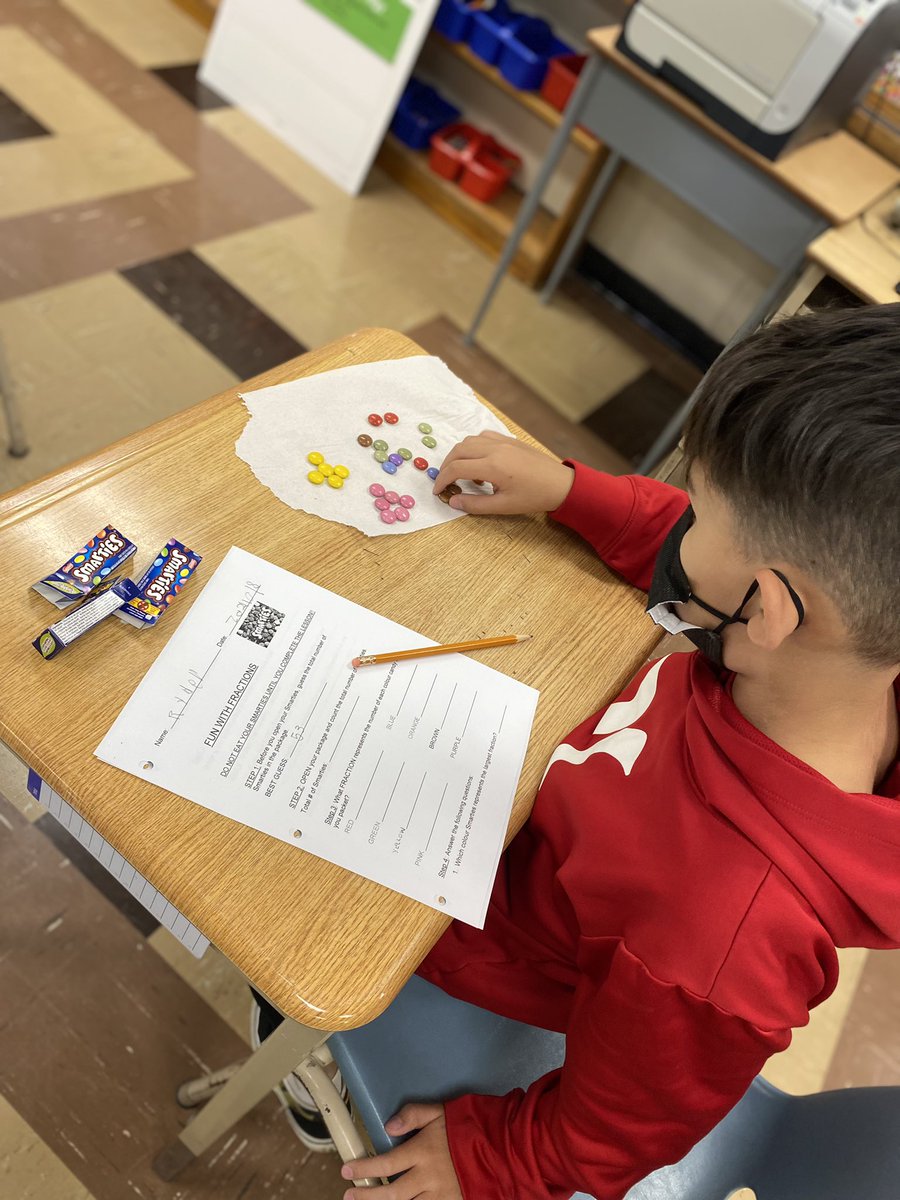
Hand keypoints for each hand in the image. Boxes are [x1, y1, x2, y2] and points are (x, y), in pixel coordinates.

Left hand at [340, 1102, 462, 1198]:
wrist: (506, 1147)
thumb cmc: (472, 1125)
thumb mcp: (442, 1111)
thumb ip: (414, 1115)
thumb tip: (388, 1126)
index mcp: (424, 1152)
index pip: (387, 1163)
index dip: (364, 1168)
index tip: (346, 1170)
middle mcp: (429, 1178)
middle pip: (392, 1194)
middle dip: (368, 1197)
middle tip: (349, 1197)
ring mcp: (442, 1196)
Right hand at [431, 432, 573, 515]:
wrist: (560, 484)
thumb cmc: (534, 497)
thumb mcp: (503, 506)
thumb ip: (475, 504)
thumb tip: (453, 502)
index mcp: (492, 466)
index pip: (456, 468)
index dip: (443, 480)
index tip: (438, 491)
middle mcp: (495, 449)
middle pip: (459, 450)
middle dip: (447, 465)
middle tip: (445, 481)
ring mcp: (503, 441)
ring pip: (470, 440)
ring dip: (460, 454)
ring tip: (464, 474)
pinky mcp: (510, 440)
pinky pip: (484, 436)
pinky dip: (474, 446)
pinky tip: (480, 461)